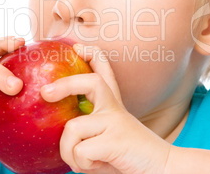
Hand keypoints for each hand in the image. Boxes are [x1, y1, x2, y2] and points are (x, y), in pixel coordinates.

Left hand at [41, 44, 171, 173]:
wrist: (165, 170)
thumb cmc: (129, 158)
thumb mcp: (106, 139)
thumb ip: (88, 131)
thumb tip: (59, 130)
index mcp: (113, 106)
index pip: (105, 71)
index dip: (93, 56)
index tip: (79, 48)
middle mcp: (115, 109)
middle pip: (91, 81)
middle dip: (65, 84)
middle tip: (45, 92)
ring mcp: (116, 122)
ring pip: (72, 127)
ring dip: (69, 152)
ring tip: (84, 163)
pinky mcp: (117, 140)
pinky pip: (81, 151)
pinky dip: (82, 165)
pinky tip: (98, 166)